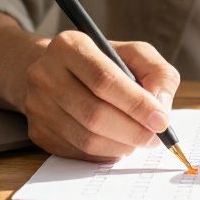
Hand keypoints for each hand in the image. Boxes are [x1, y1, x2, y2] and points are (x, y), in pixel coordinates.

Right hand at [18, 31, 180, 161]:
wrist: (56, 73)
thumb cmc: (103, 63)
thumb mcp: (133, 54)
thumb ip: (156, 72)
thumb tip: (161, 106)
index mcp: (69, 46)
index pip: (104, 79)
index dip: (136, 104)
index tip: (161, 120)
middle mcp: (45, 74)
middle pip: (94, 113)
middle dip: (133, 131)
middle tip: (156, 137)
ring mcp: (37, 105)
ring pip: (87, 138)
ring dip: (121, 145)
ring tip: (139, 139)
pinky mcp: (38, 131)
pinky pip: (78, 152)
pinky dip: (105, 153)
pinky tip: (117, 142)